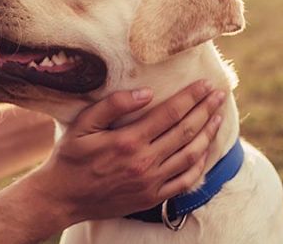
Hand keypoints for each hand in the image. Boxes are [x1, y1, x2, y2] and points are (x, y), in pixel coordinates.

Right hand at [25, 80, 225, 224]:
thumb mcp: (83, 125)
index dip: (191, 97)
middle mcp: (144, 162)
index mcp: (128, 141)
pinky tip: (205, 150)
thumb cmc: (70, 158)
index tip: (206, 84)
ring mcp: (151, 182)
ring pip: (191, 155)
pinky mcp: (152, 197)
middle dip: (206, 110)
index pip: (170, 113)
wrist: (62, 197)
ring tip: (218, 117)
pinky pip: (185, 181)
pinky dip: (200, 164)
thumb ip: (112, 105)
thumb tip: (146, 92)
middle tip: (220, 95)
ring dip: (208, 134)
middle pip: (186, 131)